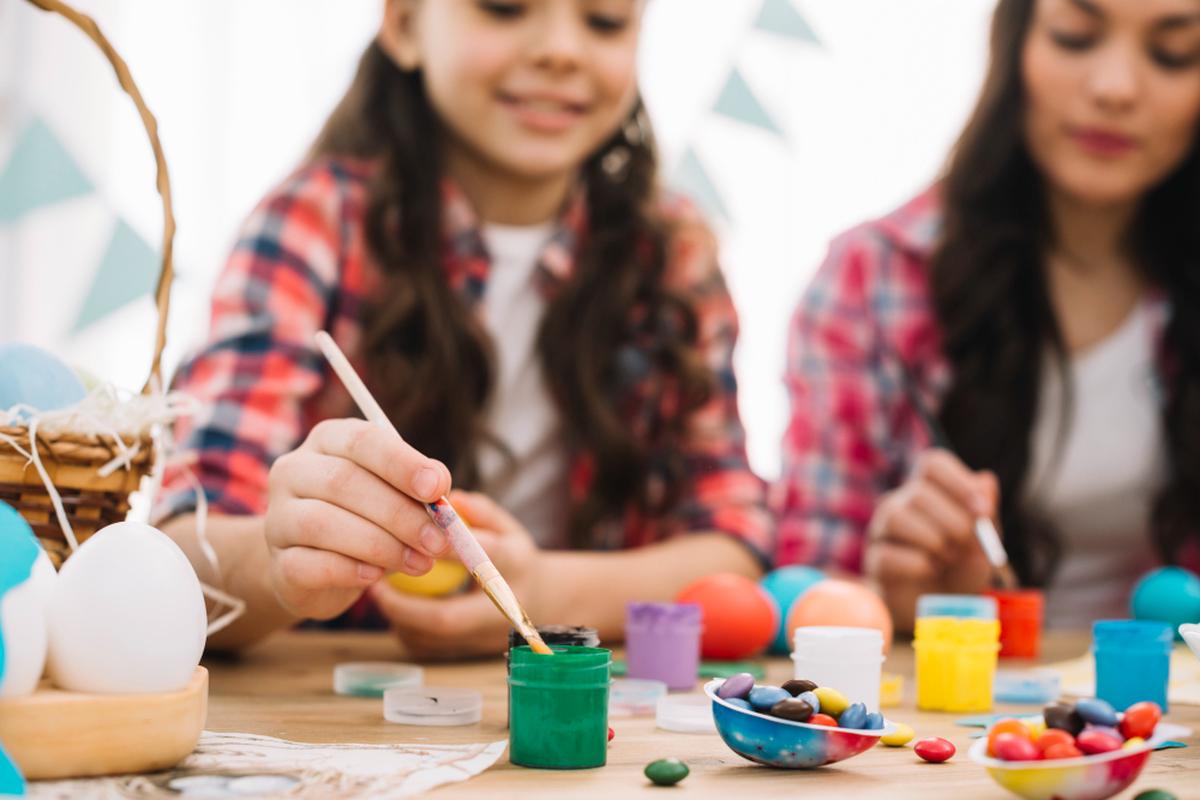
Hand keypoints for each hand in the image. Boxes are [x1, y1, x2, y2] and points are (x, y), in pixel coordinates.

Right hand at [263, 418, 452, 620]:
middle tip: (438, 540)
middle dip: (399, 514)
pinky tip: (375, 576)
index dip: (401, 463)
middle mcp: (294, 470)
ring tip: (420, 563)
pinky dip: (347, 570)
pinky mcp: (277, 561)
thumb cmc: (366, 519)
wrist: (317, 570)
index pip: (363, 440)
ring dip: (380, 545)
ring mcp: (277, 516)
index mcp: (328, 440)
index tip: (437, 488)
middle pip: (344, 482)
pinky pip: (308, 564)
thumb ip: (419, 488)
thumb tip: (440, 488)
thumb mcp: (397, 496)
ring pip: (322, 523)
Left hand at [367, 490, 545, 660]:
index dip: (447, 548)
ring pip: (430, 639)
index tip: (412, 534)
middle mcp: (502, 609)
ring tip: (378, 591)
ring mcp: (486, 638)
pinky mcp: (469, 654)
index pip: (480, 558)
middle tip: (377, 584)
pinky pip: (427, 648)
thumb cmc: (513, 557)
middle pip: (447, 619)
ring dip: (399, 617)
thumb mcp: (507, 527)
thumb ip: (480, 511)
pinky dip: (406, 628)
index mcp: (514, 568)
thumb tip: (450, 498)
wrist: (543, 602)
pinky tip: (396, 607)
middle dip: (405, 605)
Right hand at [864, 448, 999, 630]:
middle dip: (953, 521)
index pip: (933, 464)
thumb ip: (986, 514)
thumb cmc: (961, 567)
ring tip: (948, 559)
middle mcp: (901, 502)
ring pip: (896, 517)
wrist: (940, 607)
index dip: (958, 481)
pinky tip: (931, 570)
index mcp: (929, 490)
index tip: (982, 510)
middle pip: (919, 492)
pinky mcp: (875, 559)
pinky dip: (917, 564)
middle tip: (966, 545)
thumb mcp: (983, 542)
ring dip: (932, 540)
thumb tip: (985, 481)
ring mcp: (882, 529)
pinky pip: (887, 554)